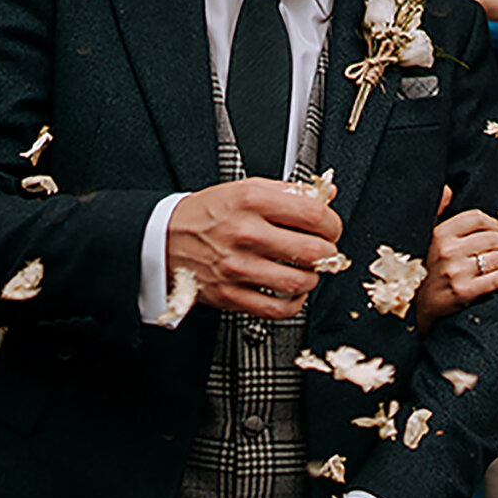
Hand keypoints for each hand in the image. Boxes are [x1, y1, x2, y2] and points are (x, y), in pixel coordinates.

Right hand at [165, 179, 339, 319]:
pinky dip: (295, 302)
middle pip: (311, 250)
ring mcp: (237, 267)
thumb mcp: (246, 188)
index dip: (332, 223)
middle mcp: (245, 233)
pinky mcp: (231, 295)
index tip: (331, 227)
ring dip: (313, 277)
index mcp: (251, 201)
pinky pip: (277, 308)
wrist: (164, 238)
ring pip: (299, 281)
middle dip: (328, 252)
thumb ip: (290, 191)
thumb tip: (328, 194)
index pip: (313, 214)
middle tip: (325, 249)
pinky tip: (293, 291)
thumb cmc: (208, 213)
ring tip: (308, 269)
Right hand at [415, 186, 497, 333]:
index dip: (493, 222)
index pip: (475, 218)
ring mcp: (456, 272)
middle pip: (490, 238)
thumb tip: (448, 189)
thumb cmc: (420, 269)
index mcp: (438, 233)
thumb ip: (436, 211)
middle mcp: (447, 250)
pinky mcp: (463, 292)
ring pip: (495, 257)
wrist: (412, 307)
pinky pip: (495, 279)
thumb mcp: (423, 236)